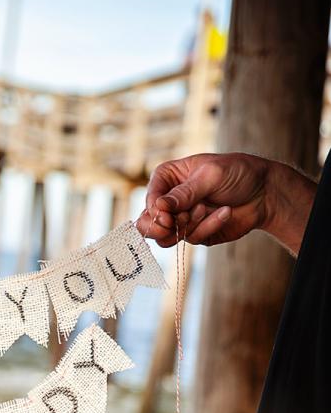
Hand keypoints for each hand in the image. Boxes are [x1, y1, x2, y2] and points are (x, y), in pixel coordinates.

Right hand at [136, 152, 316, 255]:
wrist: (264, 193)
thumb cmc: (238, 174)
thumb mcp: (211, 176)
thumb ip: (184, 193)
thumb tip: (158, 207)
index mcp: (169, 177)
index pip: (150, 198)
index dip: (154, 211)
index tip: (167, 217)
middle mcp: (171, 199)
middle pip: (148, 222)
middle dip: (160, 227)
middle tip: (173, 225)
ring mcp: (182, 218)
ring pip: (166, 237)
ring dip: (188, 226)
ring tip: (205, 210)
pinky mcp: (196, 233)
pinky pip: (192, 239)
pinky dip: (208, 227)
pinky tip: (225, 213)